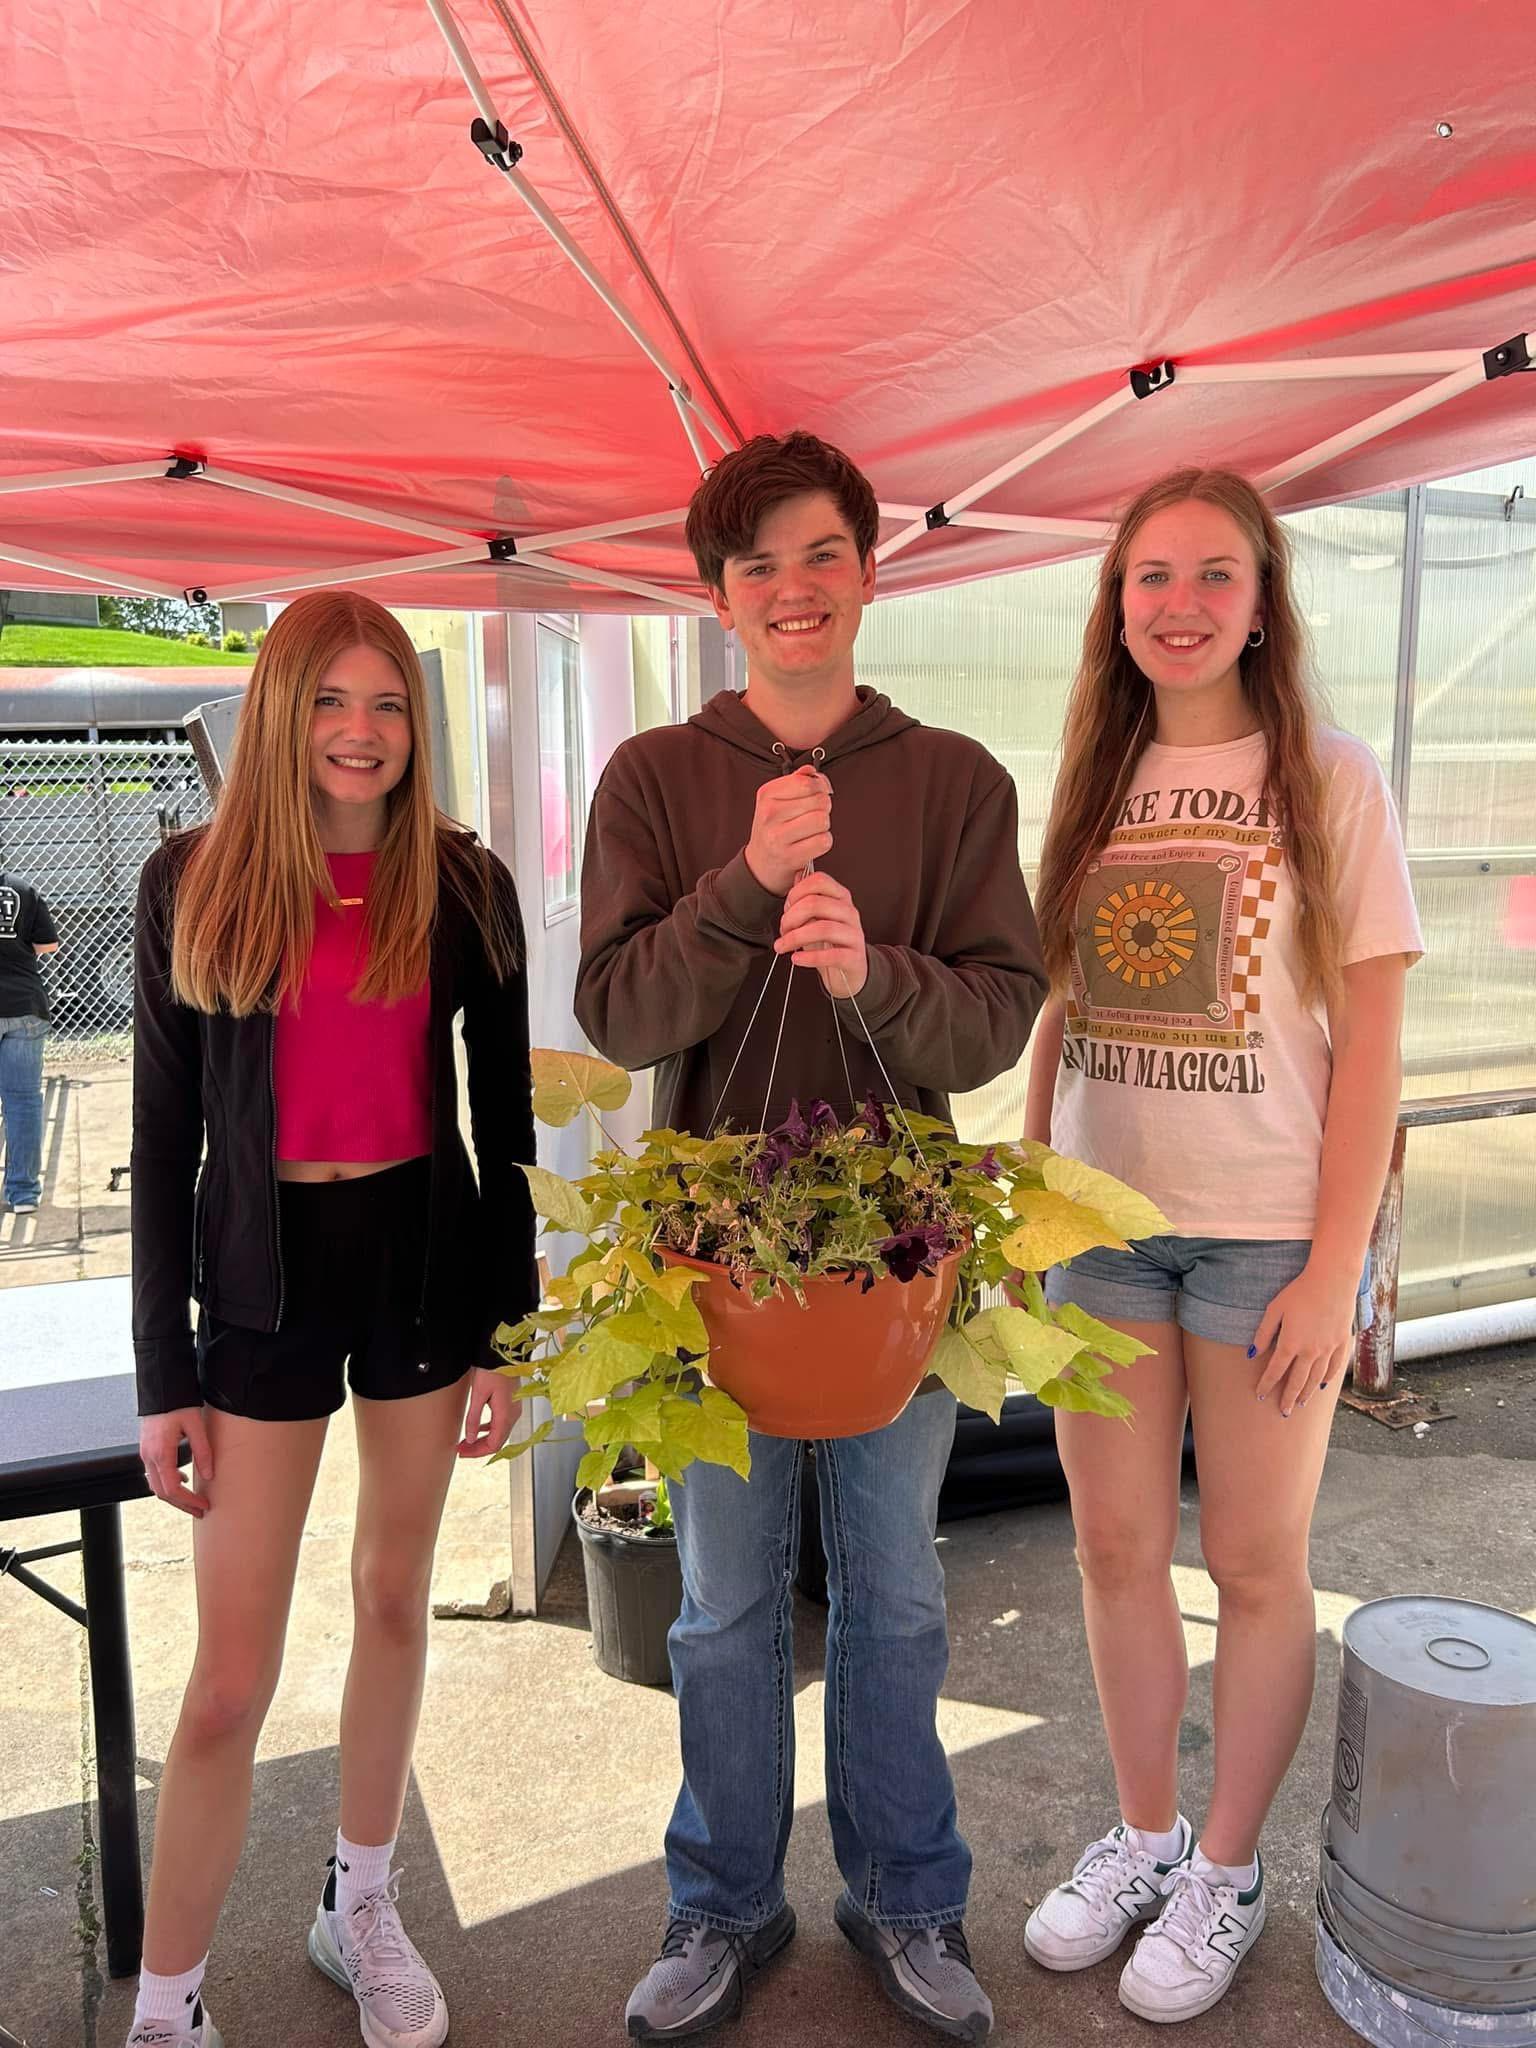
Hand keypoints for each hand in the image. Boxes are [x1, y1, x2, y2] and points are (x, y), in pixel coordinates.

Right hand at [140, 1407, 212, 1517]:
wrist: (161, 1388)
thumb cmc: (178, 1403)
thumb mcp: (196, 1426)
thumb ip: (203, 1451)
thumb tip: (209, 1475)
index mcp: (161, 1454)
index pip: (173, 1489)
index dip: (188, 1501)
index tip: (204, 1505)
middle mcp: (149, 1457)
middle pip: (162, 1492)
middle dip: (182, 1504)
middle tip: (201, 1510)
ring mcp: (145, 1454)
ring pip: (156, 1485)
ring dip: (174, 1496)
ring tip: (193, 1500)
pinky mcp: (147, 1449)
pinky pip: (154, 1474)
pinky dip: (167, 1482)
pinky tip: (183, 1480)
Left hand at [458, 1366, 522, 1457]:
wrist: (505, 1352)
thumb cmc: (493, 1369)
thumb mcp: (479, 1394)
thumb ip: (474, 1418)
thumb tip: (470, 1438)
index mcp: (505, 1415)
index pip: (493, 1444)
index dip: (477, 1452)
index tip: (462, 1452)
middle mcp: (513, 1415)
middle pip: (497, 1441)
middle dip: (478, 1448)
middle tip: (461, 1450)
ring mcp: (514, 1409)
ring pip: (499, 1433)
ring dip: (483, 1440)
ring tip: (467, 1442)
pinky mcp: (511, 1403)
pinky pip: (501, 1423)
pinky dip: (489, 1430)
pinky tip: (479, 1429)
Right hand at [744, 765, 832, 894]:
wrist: (760, 864)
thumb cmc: (774, 828)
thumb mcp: (777, 799)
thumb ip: (797, 781)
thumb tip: (812, 771)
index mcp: (767, 794)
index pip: (807, 783)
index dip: (820, 787)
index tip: (817, 794)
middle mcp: (769, 813)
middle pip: (819, 801)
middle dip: (823, 807)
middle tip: (812, 816)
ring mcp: (778, 836)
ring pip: (823, 820)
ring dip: (823, 826)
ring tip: (811, 830)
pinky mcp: (790, 856)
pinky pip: (823, 841)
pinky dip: (823, 842)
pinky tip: (811, 843)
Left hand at [773, 872, 867, 996]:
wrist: (848, 973)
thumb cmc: (830, 943)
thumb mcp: (815, 918)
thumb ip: (806, 898)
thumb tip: (797, 875)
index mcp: (840, 897)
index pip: (819, 880)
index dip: (796, 892)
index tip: (786, 907)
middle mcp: (849, 912)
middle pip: (816, 903)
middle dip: (791, 917)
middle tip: (782, 930)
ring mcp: (854, 934)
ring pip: (822, 928)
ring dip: (795, 938)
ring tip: (783, 947)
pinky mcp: (854, 957)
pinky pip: (831, 955)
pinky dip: (809, 958)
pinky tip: (796, 959)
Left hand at [1251, 1264, 1356, 1415]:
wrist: (1333, 1280)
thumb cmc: (1300, 1291)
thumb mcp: (1275, 1309)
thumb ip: (1263, 1333)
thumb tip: (1252, 1353)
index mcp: (1291, 1343)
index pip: (1276, 1371)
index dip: (1267, 1384)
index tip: (1260, 1395)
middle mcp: (1311, 1351)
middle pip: (1297, 1381)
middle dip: (1288, 1398)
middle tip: (1283, 1412)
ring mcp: (1329, 1348)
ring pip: (1317, 1378)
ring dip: (1307, 1392)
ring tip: (1300, 1403)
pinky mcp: (1342, 1342)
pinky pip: (1335, 1367)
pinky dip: (1327, 1378)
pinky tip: (1322, 1385)